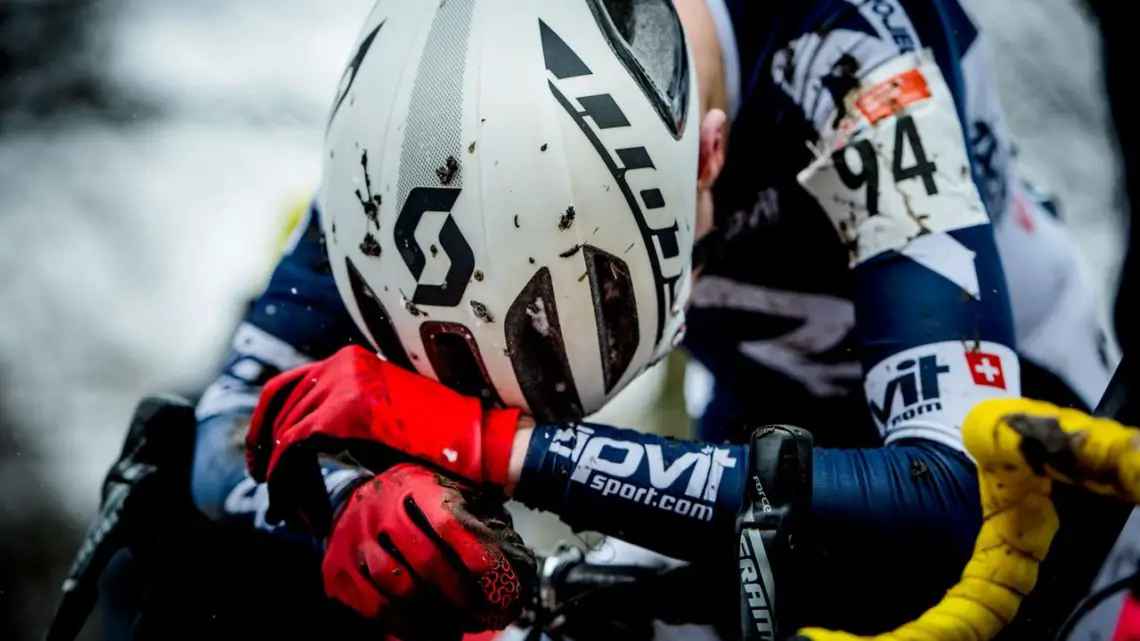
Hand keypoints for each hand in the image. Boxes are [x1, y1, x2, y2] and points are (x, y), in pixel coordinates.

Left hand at [244, 345, 520, 533]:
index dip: (263, 424)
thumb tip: (310, 440)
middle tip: (265, 484)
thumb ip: (349, 415)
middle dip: (264, 449)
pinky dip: (285, 476)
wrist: (477, 443)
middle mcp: (341, 365)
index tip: (260, 457)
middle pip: (278, 406)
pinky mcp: (344, 415)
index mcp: (350, 361)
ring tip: (280, 501)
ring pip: (283, 430)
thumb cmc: (441, 438)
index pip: (286, 386)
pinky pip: (294, 446)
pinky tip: (288, 500)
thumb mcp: (386, 414)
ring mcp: (342, 386)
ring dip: (276, 470)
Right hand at [325, 463, 533, 636]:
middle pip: (424, 561)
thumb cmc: (409, 502)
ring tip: (454, 628)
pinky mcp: (336, 570)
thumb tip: (510, 556)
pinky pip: (372, 607)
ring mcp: (353, 542)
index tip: (498, 580)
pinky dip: (402, 624)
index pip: (448, 523)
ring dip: (431, 616)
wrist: (349, 498)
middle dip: (456, 593)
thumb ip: (468, 515)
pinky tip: (423, 630)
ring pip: (397, 588)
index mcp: (412, 487)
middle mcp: (379, 511)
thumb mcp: (438, 491)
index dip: (475, 555)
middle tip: (476, 613)